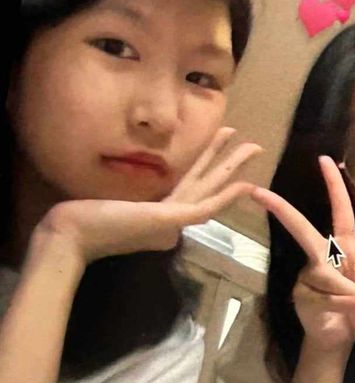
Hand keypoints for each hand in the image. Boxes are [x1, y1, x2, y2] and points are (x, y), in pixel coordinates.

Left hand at [34, 127, 261, 264]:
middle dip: (231, 163)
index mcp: (161, 219)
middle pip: (208, 185)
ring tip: (254, 147)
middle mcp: (172, 221)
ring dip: (233, 168)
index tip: (220, 150)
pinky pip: (205, 206)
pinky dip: (227, 197)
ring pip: (211, 189)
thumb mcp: (114, 205)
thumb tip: (141, 203)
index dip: (209, 167)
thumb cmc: (83, 221)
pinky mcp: (171, 220)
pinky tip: (244, 185)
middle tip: (254, 145)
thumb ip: (133, 204)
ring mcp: (173, 222)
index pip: (192, 190)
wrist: (72, 237)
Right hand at [253, 155, 354, 354]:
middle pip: (302, 230)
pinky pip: (326, 296)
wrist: (337, 340)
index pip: (341, 213)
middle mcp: (322, 257)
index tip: (325, 160)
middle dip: (282, 211)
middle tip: (258, 192)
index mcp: (345, 249)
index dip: (335, 187)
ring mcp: (308, 276)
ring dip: (352, 293)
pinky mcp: (301, 295)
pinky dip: (345, 304)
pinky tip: (354, 311)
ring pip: (329, 276)